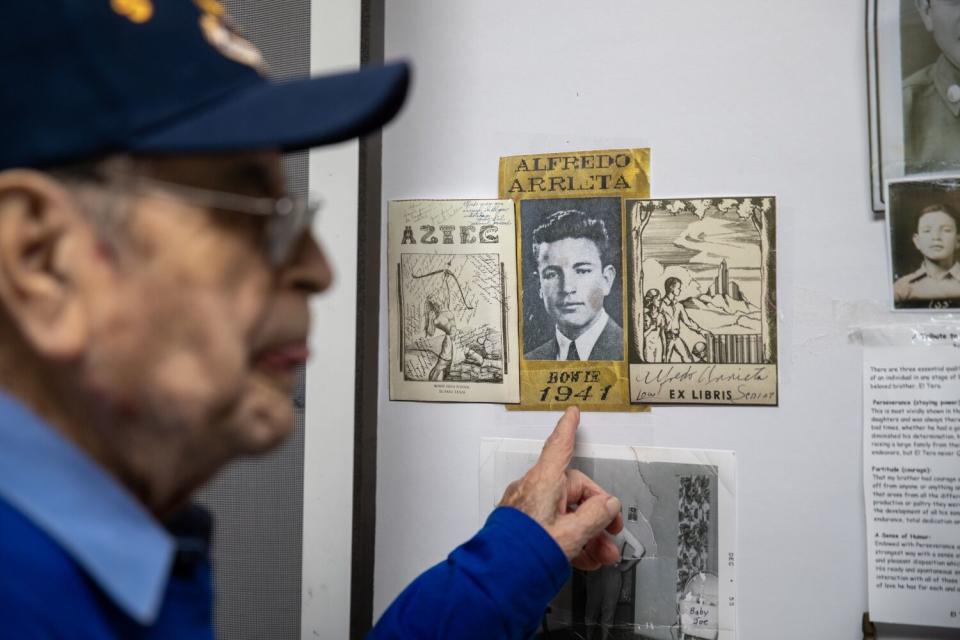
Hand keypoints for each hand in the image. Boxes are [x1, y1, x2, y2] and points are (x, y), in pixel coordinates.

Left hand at [498, 407, 623, 569]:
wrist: (498, 578)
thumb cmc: (526, 552)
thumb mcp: (572, 534)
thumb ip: (595, 516)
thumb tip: (608, 505)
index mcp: (543, 482)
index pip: (559, 447)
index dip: (568, 429)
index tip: (572, 414)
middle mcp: (533, 490)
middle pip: (574, 491)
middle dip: (597, 515)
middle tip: (611, 534)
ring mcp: (528, 510)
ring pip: (566, 513)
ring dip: (588, 534)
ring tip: (602, 555)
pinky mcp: (525, 528)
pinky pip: (554, 526)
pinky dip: (572, 540)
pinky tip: (586, 559)